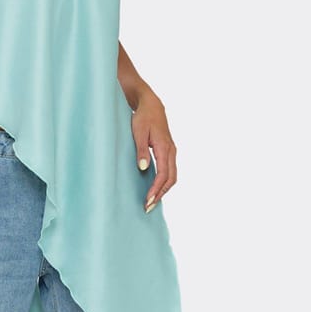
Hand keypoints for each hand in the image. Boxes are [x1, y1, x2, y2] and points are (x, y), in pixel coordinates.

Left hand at [132, 90, 177, 211]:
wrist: (151, 105)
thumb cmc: (143, 117)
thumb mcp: (138, 133)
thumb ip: (141, 151)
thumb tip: (143, 168)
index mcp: (165, 148)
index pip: (163, 175)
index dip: (156, 189)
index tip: (147, 200)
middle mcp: (171, 151)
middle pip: (171, 179)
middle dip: (160, 194)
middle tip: (148, 206)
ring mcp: (171, 152)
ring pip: (172, 176)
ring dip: (163, 190)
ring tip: (151, 201)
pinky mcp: (168, 151)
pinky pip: (169, 171)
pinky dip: (164, 183)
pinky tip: (155, 189)